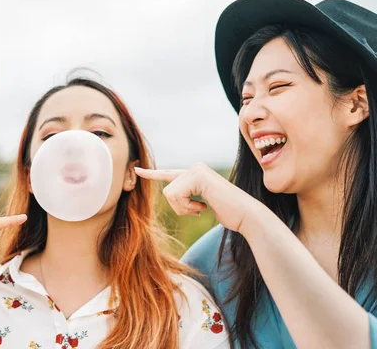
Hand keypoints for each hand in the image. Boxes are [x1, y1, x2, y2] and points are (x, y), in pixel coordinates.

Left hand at [135, 163, 263, 232]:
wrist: (245, 215)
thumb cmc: (228, 213)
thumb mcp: (202, 205)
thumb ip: (188, 197)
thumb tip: (172, 194)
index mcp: (195, 174)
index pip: (168, 174)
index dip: (152, 173)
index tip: (137, 169)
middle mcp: (194, 168)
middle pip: (168, 191)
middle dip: (180, 207)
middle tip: (199, 210)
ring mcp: (196, 170)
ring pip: (170, 194)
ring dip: (184, 208)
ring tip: (203, 208)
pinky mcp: (197, 176)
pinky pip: (177, 195)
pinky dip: (188, 207)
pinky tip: (205, 207)